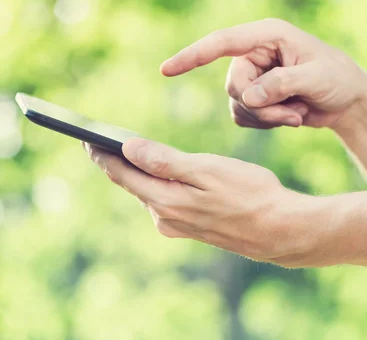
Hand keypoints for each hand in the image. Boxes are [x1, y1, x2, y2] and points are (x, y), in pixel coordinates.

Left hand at [84, 138, 336, 267]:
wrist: (279, 228)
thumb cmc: (249, 193)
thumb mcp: (208, 170)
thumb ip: (165, 161)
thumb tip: (128, 148)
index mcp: (165, 200)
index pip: (123, 173)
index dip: (103, 154)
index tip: (86, 138)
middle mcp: (166, 216)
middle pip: (134, 183)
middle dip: (118, 163)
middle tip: (101, 143)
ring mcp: (179, 225)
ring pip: (150, 193)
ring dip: (140, 174)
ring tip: (130, 154)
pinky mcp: (192, 227)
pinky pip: (166, 202)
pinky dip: (160, 185)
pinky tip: (165, 176)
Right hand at [160, 18, 366, 128]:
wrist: (347, 101)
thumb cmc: (338, 79)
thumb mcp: (316, 78)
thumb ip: (282, 84)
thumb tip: (249, 97)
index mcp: (268, 36)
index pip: (222, 43)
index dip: (193, 56)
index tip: (167, 70)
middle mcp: (256, 54)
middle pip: (233, 85)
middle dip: (262, 106)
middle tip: (292, 110)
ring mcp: (255, 77)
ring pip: (238, 105)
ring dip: (268, 117)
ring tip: (297, 112)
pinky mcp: (257, 98)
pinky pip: (244, 117)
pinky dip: (267, 123)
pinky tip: (292, 117)